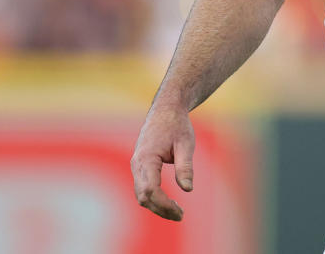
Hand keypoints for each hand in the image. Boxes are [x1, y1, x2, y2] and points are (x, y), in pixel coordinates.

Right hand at [130, 104, 194, 220]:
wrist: (166, 109)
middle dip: (161, 209)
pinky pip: (143, 188)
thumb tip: (188, 189)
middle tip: (181, 216)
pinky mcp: (140, 166)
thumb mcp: (186, 143)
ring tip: (177, 212)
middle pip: (143, 196)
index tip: (180, 212)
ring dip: (157, 206)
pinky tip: (169, 202)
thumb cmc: (177, 125)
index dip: (164, 204)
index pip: (150, 190)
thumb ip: (185, 166)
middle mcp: (137, 164)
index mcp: (146, 158)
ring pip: (141, 194)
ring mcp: (136, 165)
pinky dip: (154, 198)